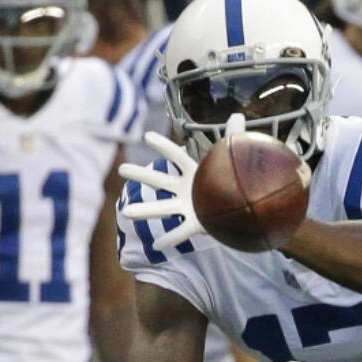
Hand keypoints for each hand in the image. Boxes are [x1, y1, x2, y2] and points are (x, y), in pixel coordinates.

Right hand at [118, 115, 245, 250]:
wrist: (239, 208)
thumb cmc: (233, 181)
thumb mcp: (233, 157)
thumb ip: (235, 136)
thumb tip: (238, 114)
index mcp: (194, 172)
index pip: (177, 157)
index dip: (164, 146)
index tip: (147, 136)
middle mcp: (185, 189)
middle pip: (160, 180)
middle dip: (141, 174)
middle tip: (121, 169)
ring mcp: (187, 207)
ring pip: (163, 208)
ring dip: (145, 210)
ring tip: (126, 212)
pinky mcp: (195, 224)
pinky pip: (180, 233)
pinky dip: (170, 239)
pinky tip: (157, 247)